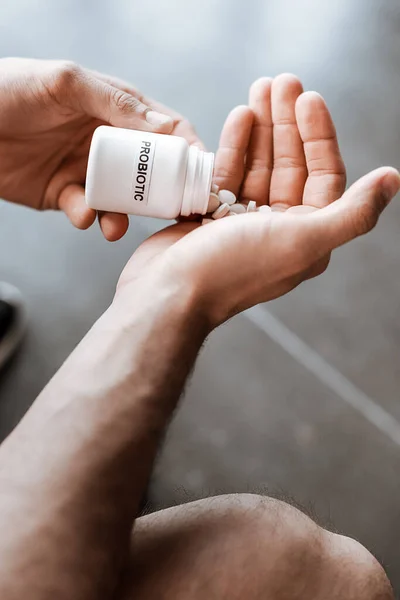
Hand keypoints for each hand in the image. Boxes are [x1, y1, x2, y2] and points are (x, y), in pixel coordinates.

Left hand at [0, 57, 201, 240]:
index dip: (188, 152)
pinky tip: (81, 214)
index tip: (202, 176)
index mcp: (116, 108)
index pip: (166, 130)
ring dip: (124, 214)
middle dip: (162, 192)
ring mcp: (89, 169)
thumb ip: (115, 101)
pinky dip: (88, 216)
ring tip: (115, 226)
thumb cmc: (9, 89)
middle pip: (150, 170)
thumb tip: (167, 129)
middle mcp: (108, 140)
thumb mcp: (66, 84)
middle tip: (173, 213)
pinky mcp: (66, 193)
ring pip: (122, 198)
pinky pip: (88, 210)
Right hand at [116, 74, 399, 327]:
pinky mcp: (211, 215)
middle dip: (288, 123)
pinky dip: (234, 146)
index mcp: (307, 236)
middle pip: (290, 165)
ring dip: (261, 127)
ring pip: (259, 165)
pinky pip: (227, 174)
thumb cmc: (232, 270)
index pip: (323, 176)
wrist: (168, 294)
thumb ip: (352, 213)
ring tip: (259, 89)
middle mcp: (279, 229)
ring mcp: (243, 222)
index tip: (308, 98)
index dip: (319, 136)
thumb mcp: (302, 241)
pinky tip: (238, 117)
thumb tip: (392, 180)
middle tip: (282, 81)